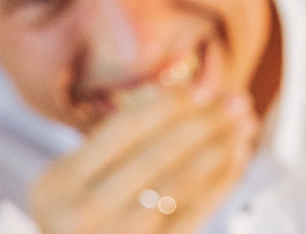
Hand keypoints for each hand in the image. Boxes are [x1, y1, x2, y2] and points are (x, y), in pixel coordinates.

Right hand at [28, 86, 255, 233]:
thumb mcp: (73, 174)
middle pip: (157, 156)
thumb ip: (116, 138)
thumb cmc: (76, 210)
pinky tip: (235, 162)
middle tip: (239, 101)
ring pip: (179, 185)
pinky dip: (218, 186)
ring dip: (218, 151)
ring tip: (245, 127)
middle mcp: (84, 213)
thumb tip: (188, 94)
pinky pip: (191, 217)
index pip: (125, 131)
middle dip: (204, 123)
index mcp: (61, 181)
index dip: (169, 106)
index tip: (205, 88)